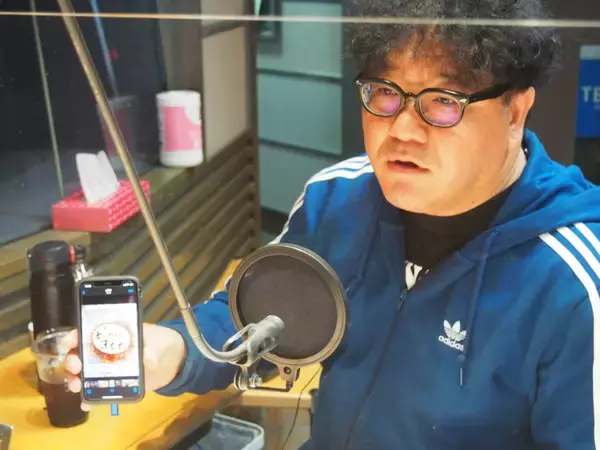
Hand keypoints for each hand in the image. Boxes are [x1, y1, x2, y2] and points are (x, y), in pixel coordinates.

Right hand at [64, 323, 186, 410]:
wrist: (173, 361)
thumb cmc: (162, 343)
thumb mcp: (157, 342)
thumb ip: (150, 350)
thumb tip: (146, 359)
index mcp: (114, 333)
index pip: (89, 331)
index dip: (76, 336)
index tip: (68, 344)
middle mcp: (106, 350)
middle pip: (81, 353)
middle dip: (72, 360)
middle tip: (76, 368)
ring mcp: (109, 368)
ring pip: (84, 373)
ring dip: (76, 379)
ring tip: (77, 386)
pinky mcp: (114, 383)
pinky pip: (97, 390)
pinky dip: (89, 398)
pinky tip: (86, 403)